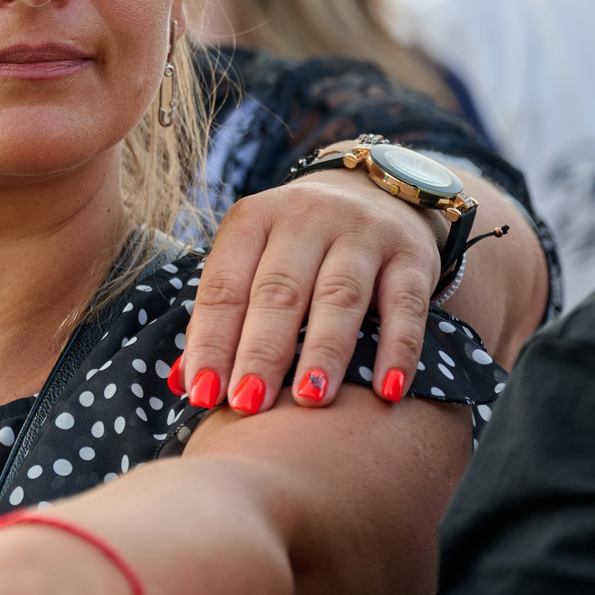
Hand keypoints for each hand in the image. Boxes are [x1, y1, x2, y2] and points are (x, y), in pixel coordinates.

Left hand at [173, 171, 439, 416]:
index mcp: (253, 220)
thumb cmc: (298, 246)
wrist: (377, 190)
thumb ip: (223, 315)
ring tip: (309, 400)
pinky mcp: (410, 254)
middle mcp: (305, 219)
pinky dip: (397, 350)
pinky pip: (405, 305)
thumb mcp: (255, 259)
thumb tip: (184, 382)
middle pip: (279, 291)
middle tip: (248, 404)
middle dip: (261, 351)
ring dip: (324, 352)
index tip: (202, 394)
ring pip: (339, 296)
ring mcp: (361, 233)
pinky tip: (386, 392)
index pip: (225, 286)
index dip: (211, 342)